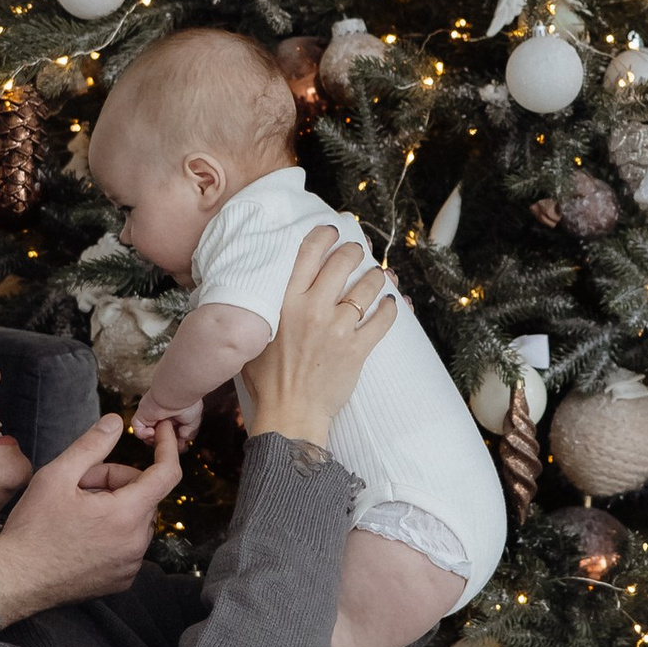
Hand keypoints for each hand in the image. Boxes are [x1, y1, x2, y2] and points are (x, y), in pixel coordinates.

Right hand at [0, 417, 181, 625]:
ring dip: (114, 507)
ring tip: (76, 510)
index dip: (166, 446)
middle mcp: (137, 543)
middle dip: (115, 481)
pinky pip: (129, 543)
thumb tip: (115, 422)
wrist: (15, 580)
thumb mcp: (57, 476)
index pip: (166, 473)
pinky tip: (81, 534)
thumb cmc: (33, 529)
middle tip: (79, 484)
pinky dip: (112, 532)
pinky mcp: (122, 579)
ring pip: (135, 518)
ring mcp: (131, 565)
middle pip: (143, 494)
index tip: (162, 431)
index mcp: (126, 515)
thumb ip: (91, 445)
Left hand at [131, 395, 204, 444]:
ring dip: (153, 440)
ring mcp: (151, 416)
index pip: (170, 434)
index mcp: (175, 416)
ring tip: (161, 435)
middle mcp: (163, 416)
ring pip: (147, 436)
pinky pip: (137, 429)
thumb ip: (188, 434)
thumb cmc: (187, 403)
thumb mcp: (194, 422)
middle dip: (163, 443)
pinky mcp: (142, 415)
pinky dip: (143, 434)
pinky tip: (152, 431)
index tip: (179, 445)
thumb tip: (181, 441)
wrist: (176, 394)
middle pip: (159, 437)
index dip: (174, 442)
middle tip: (169, 442)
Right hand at [242, 230, 396, 451]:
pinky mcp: (358, 349)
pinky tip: (391, 304)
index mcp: (284, 302)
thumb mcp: (255, 336)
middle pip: (342, 262)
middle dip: (354, 251)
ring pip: (368, 286)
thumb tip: (260, 287)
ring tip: (379, 275)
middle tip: (356, 251)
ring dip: (377, 276)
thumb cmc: (267, 379)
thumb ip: (263, 308)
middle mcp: (312, 309)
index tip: (331, 232)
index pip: (308, 253)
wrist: (288, 415)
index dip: (323, 236)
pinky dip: (392, 308)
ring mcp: (338, 329)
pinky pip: (383, 319)